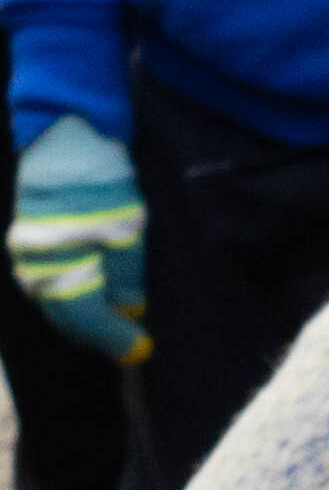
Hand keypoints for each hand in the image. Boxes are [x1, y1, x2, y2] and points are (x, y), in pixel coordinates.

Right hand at [12, 117, 144, 363]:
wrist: (66, 137)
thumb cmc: (101, 183)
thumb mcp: (128, 231)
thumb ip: (127, 277)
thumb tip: (129, 312)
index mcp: (61, 270)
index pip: (88, 320)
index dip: (116, 339)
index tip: (142, 351)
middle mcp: (35, 270)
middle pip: (66, 316)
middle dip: (97, 333)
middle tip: (128, 345)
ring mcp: (26, 255)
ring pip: (54, 301)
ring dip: (82, 317)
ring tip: (112, 326)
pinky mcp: (26, 240)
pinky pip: (47, 282)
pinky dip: (69, 295)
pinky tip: (89, 295)